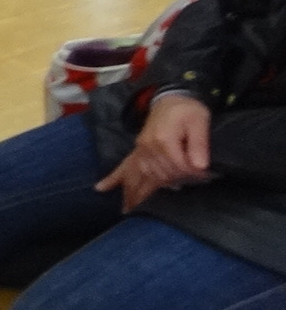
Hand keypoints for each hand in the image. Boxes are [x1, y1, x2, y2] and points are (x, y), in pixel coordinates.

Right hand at [96, 93, 211, 210]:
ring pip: (138, 177)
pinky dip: (113, 179)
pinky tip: (101, 188)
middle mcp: (147, 147)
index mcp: (163, 140)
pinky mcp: (137, 150)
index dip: (194, 174)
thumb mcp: (199, 122)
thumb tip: (200, 166)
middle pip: (161, 175)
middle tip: (189, 188)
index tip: (207, 176)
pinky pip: (124, 166)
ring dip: (135, 194)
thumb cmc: (187, 110)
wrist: (171, 97)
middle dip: (174, 184)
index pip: (178, 167)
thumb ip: (199, 144)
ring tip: (129, 212)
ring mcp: (140, 150)